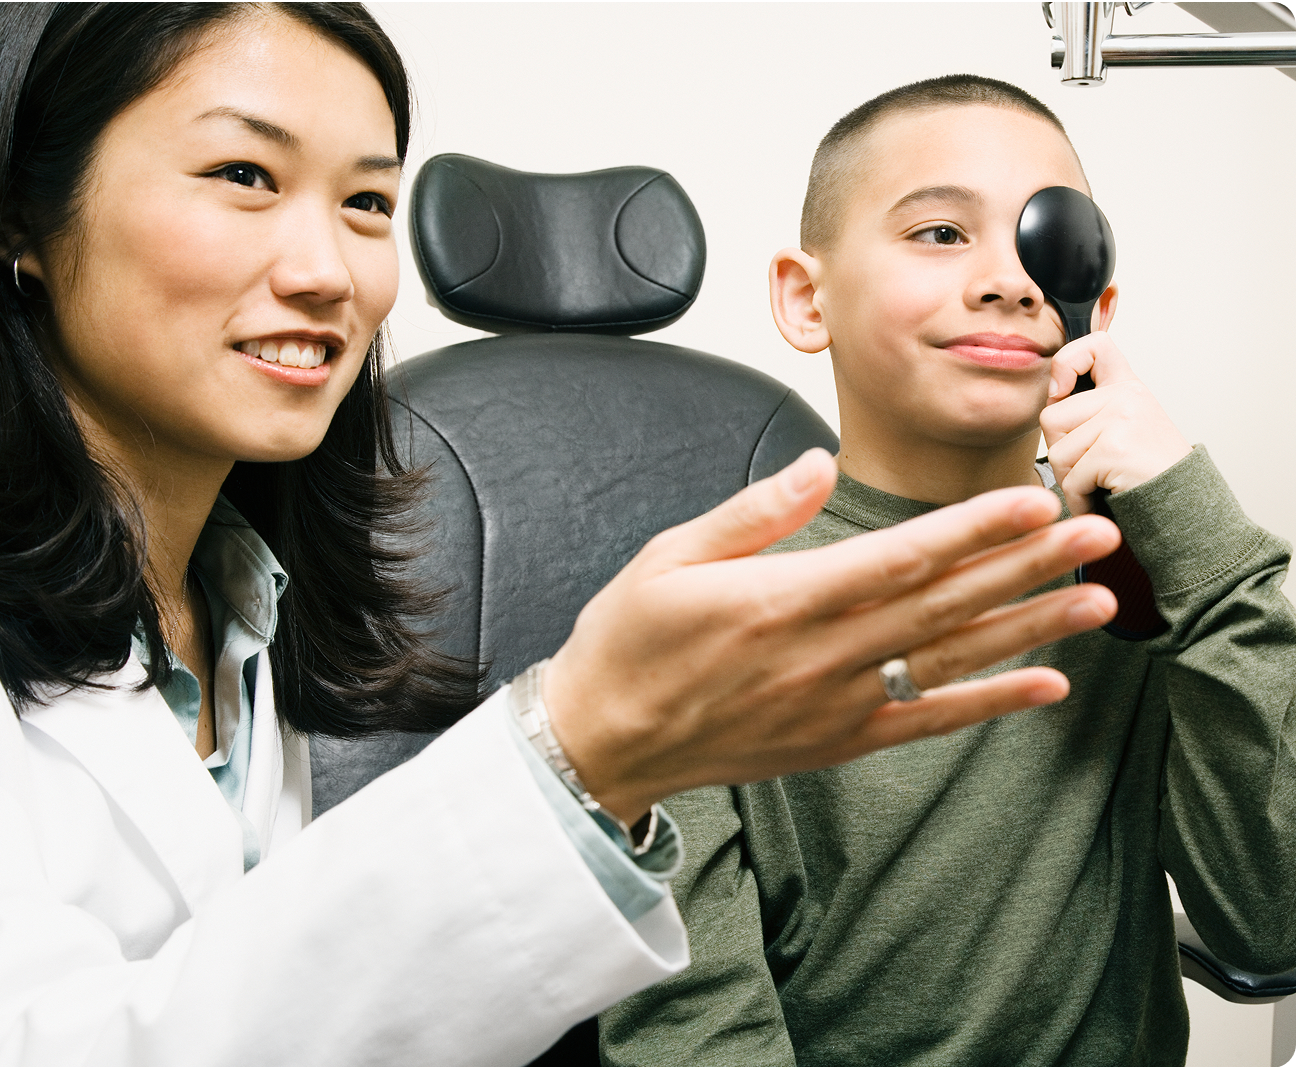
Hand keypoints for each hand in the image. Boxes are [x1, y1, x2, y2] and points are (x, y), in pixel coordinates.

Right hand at [543, 449, 1119, 824]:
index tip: (1032, 501)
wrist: (604, 740)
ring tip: (1096, 601)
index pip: (898, 556)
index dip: (972, 529)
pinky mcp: (836, 740)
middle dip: (1025, 566)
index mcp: (780, 600)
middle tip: (1096, 534)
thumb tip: (818, 465)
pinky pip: (926, 721)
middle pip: (944, 604)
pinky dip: (989, 705)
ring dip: (1028, 629)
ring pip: (949, 660)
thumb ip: (752, 511)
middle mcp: (820, 655)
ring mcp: (834, 704)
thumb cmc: (631, 643)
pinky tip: (1046, 687)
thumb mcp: (668, 557)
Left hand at [1041, 331, 1190, 516]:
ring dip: (1071, 478)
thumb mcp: (1125, 426)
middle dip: (1061, 450)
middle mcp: (1126, 397)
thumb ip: (1092, 409)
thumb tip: (1051, 397)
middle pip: (1051, 417)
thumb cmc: (1147, 472)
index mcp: (1128, 387)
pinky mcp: (1115, 449)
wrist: (1186, 505)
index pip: (1095, 345)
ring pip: (1057, 452)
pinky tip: (1104, 497)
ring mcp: (1121, 420)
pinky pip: (1071, 478)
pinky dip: (1081, 498)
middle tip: (1092, 466)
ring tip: (1101, 482)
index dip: (1067, 362)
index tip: (1061, 392)